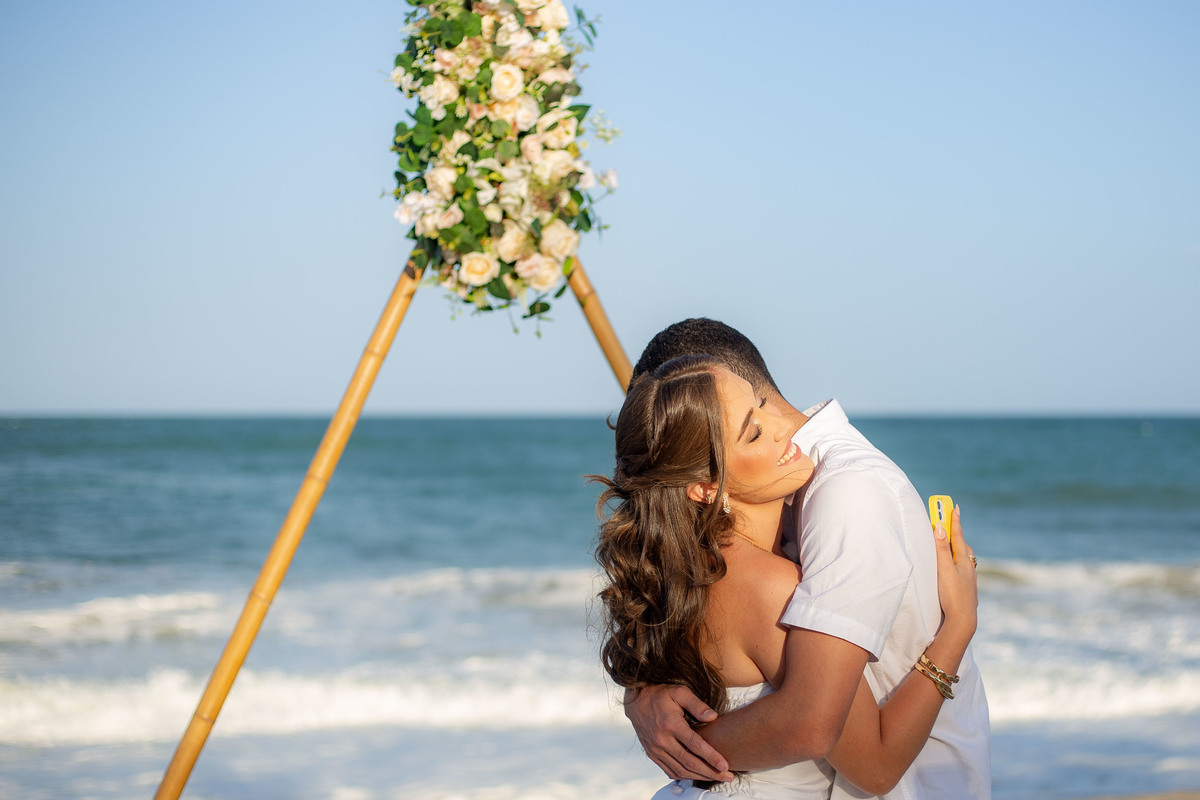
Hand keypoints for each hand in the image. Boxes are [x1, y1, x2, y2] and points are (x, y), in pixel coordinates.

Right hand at [624, 685, 733, 781]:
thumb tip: (713, 717)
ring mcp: (655, 749)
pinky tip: (697, 775)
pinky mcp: (651, 754)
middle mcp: (661, 740)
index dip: (711, 757)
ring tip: (717, 777)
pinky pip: (669, 770)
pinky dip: (685, 776)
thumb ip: (697, 705)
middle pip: (689, 762)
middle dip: (710, 772)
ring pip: (680, 770)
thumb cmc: (661, 693)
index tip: (725, 765)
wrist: (635, 700)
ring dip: (700, 776)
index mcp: (670, 724)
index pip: (694, 745)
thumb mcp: (680, 692)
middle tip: (728, 776)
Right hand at [933, 506, 977, 637]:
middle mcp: (969, 568)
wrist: (963, 621)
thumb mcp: (943, 570)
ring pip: (965, 559)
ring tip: (951, 545)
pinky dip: (958, 563)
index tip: (954, 506)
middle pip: (963, 546)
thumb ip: (941, 549)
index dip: (954, 521)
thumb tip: (939, 528)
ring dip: (957, 549)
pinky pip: (963, 570)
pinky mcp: (967, 589)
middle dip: (956, 534)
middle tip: (950, 523)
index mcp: (963, 561)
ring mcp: (969, 579)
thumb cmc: (952, 595)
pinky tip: (954, 571)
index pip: (958, 535)